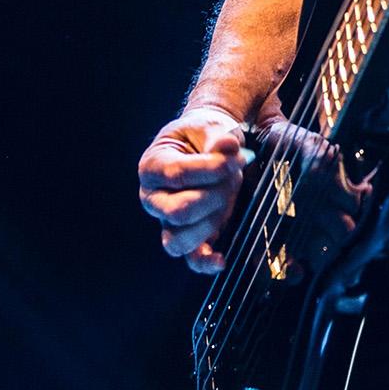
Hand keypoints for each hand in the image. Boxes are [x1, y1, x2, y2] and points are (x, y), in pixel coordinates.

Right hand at [138, 106, 251, 273]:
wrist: (206, 144)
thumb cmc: (203, 134)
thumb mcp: (210, 127)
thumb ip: (219, 138)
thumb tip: (229, 147)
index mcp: (152, 167)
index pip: (176, 175)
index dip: (209, 169)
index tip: (236, 158)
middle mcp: (154, 198)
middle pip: (178, 211)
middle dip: (213, 195)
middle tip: (233, 177)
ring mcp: (167, 221)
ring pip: (179, 240)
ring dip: (211, 222)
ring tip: (227, 199)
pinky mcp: (187, 236)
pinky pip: (190, 259)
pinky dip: (205, 262)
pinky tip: (221, 258)